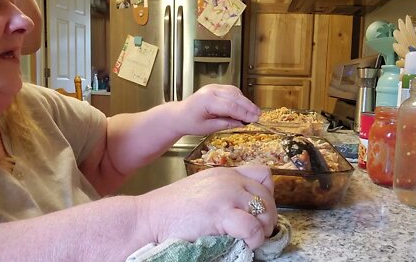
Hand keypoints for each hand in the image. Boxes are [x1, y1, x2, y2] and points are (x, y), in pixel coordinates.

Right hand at [139, 165, 276, 249]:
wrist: (147, 219)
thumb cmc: (170, 210)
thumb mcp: (202, 190)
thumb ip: (223, 192)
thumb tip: (246, 210)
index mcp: (224, 173)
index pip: (263, 174)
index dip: (267, 194)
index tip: (258, 210)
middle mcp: (228, 180)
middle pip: (268, 194)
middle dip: (267, 216)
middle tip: (257, 231)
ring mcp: (226, 194)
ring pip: (265, 210)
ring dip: (261, 228)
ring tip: (248, 238)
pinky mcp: (221, 213)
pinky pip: (253, 227)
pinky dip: (252, 239)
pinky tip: (240, 243)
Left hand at [173, 84, 259, 134]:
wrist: (179, 115)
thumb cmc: (190, 122)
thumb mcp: (208, 128)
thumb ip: (225, 124)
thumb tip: (241, 123)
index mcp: (207, 101)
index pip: (230, 107)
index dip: (244, 113)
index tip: (254, 119)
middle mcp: (211, 91)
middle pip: (235, 97)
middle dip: (248, 107)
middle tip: (258, 115)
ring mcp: (213, 87)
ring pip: (235, 92)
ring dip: (246, 102)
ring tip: (254, 112)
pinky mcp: (215, 88)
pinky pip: (231, 90)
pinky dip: (240, 97)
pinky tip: (245, 105)